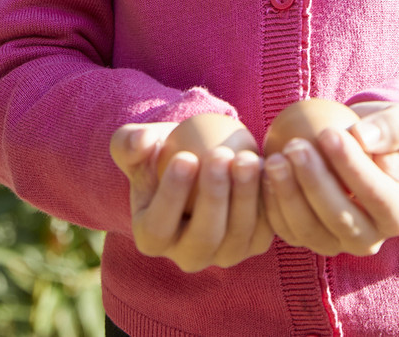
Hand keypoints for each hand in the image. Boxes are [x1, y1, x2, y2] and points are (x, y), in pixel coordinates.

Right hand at [110, 122, 273, 272]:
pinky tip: (268, 164)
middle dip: (213, 198)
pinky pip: (265, 227)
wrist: (196, 156)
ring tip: (246, 157)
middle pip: (203, 238)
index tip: (185, 157)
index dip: (171, 196)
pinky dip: (268, 198)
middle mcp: (188, 256)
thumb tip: (142, 142)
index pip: (158, 228)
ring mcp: (223, 254)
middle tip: (219, 156)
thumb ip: (130, 143)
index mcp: (151, 239)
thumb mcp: (135, 142)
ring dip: (245, 197)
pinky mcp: (253, 242)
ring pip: (238, 236)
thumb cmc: (159, 150)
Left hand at [261, 101, 398, 256]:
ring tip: (275, 157)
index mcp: (398, 215)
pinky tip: (262, 171)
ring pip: (309, 230)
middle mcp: (369, 239)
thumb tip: (362, 138)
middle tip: (294, 146)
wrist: (354, 143)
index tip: (328, 133)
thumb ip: (391, 127)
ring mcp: (335, 244)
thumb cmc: (380, 129)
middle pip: (341, 220)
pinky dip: (272, 204)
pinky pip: (286, 229)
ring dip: (288, 195)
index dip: (353, 167)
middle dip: (315, 183)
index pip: (377, 197)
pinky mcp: (306, 239)